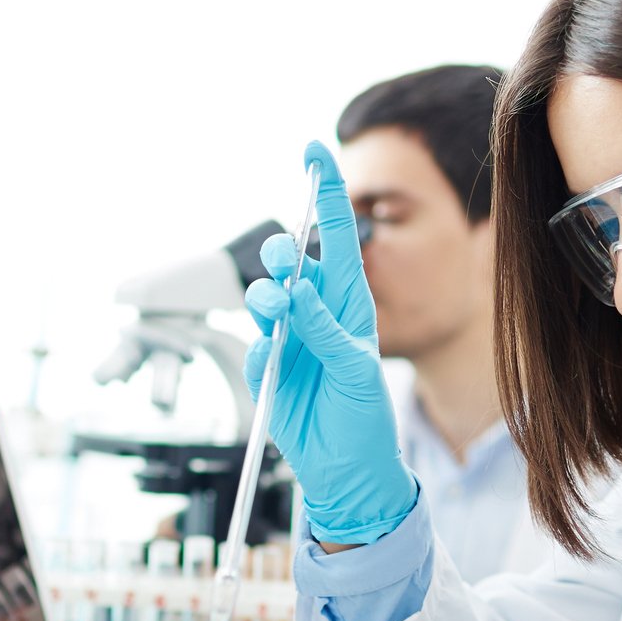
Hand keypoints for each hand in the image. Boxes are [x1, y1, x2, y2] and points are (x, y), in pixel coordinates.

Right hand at [244, 141, 416, 545]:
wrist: (344, 470)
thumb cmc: (365, 419)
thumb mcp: (356, 370)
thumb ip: (325, 330)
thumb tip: (298, 293)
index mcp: (350, 303)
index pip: (338, 236)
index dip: (326, 192)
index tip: (313, 150)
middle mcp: (318, 313)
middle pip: (290, 262)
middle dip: (281, 256)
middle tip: (285, 268)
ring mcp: (291, 337)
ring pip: (265, 297)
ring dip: (267, 299)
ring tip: (277, 316)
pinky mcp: (269, 365)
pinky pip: (256, 342)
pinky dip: (262, 348)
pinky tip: (274, 364)